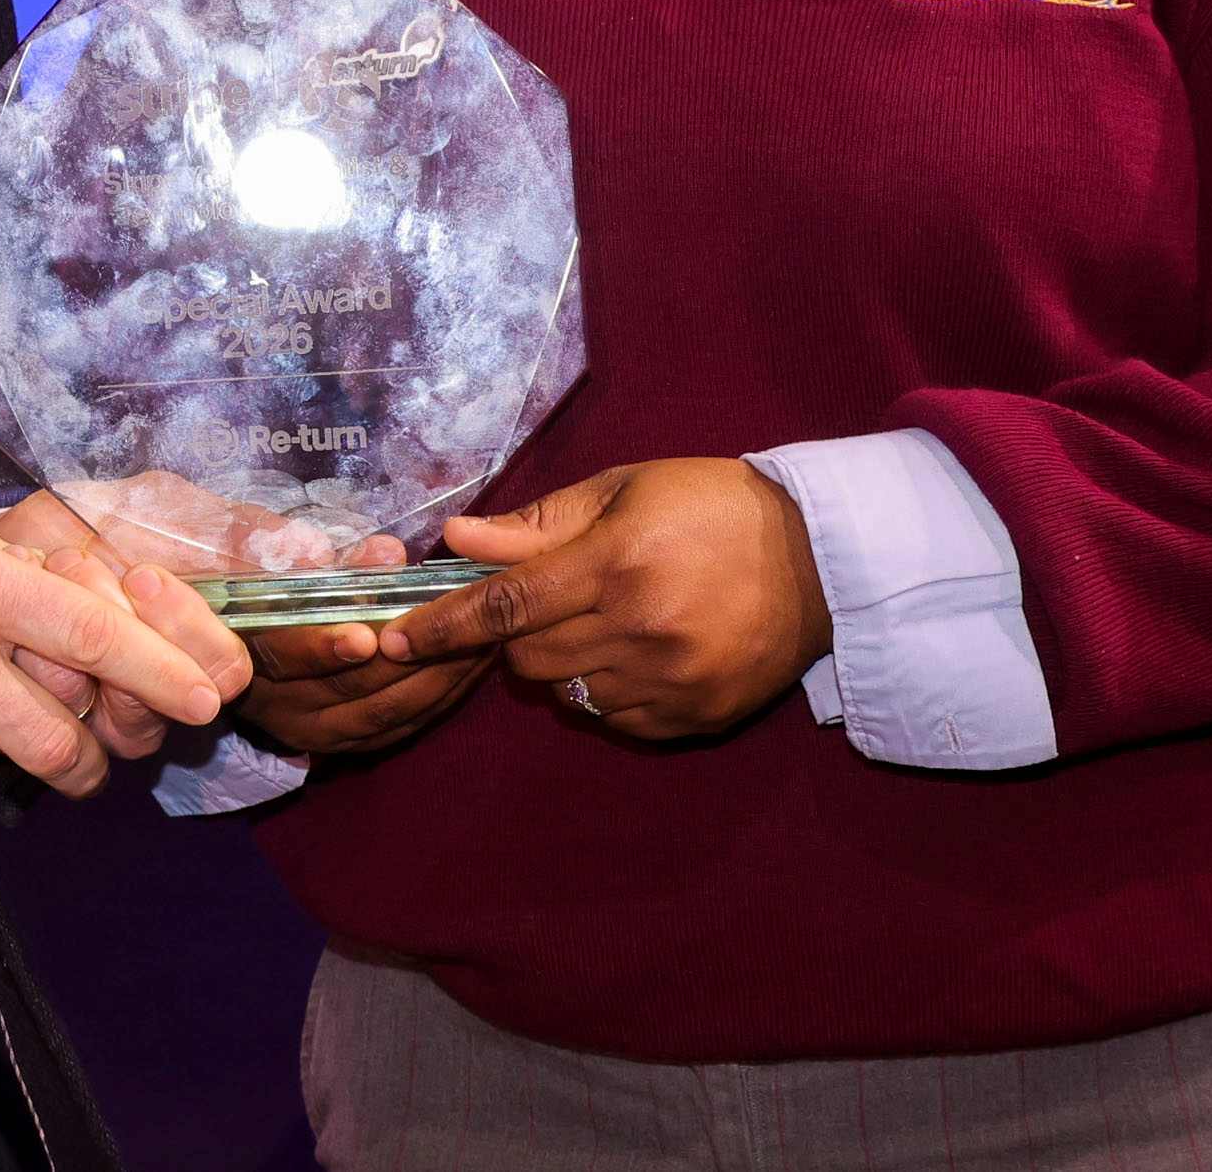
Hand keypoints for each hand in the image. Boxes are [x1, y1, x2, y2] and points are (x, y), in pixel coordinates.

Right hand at [226, 538, 491, 762]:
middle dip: (410, 659)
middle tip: (461, 622)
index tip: (365, 637)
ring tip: (482, 640)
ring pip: (384, 714)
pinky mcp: (351, 744)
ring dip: (438, 678)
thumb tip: (388, 552)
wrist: (245, 656)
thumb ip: (327, 560)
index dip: (321, 649)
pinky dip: (441, 698)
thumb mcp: (277, 566)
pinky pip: (402, 726)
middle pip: (349, 692)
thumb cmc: (264, 591)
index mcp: (249, 658)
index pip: (280, 658)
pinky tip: (473, 668)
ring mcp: (319, 733)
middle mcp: (282, 708)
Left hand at [376, 458, 832, 741]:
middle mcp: (639, 630)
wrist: (818, 559)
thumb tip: (457, 541)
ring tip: (598, 624)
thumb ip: (537, 524)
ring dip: (559, 665)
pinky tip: (634, 654)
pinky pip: (614, 720)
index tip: (394, 640)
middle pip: (527, 659)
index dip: (442, 626)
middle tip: (542, 604)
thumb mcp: (623, 491)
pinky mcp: (693, 719)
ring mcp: (669, 682)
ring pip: (567, 694)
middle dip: (515, 637)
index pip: (505, 606)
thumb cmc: (710, 507)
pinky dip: (604, 693)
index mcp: (616, 564)